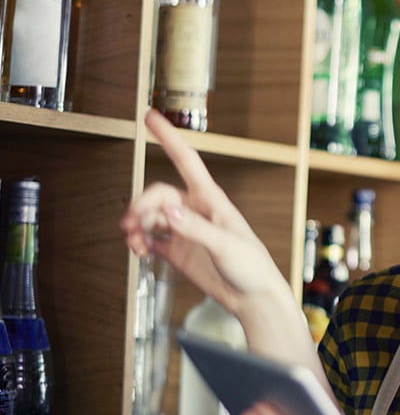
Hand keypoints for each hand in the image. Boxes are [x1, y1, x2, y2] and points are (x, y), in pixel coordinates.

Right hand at [119, 110, 291, 324]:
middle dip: (142, 205)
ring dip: (137, 225)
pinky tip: (139, 250)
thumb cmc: (251, 267)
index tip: (150, 116)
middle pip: (158, 195)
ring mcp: (185, 230)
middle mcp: (195, 210)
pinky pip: (150, 238)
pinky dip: (140, 242)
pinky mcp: (178, 250)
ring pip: (150, 216)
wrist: (253, 298)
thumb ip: (195, 228)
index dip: (168, 137)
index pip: (186, 160)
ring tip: (134, 241)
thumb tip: (168, 212)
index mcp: (211, 200)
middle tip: (132, 223)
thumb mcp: (226, 245)